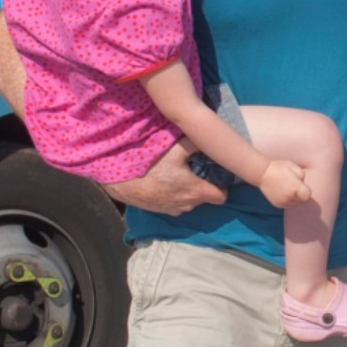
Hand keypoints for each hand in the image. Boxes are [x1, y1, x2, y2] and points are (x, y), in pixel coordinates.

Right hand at [104, 141, 226, 217]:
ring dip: (188, 191)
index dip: (222, 187)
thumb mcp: (175, 150)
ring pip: (190, 201)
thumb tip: (208, 135)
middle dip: (204, 186)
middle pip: (205, 198)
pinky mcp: (162, 211)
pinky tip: (165, 182)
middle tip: (196, 170)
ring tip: (179, 175)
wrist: (124, 183)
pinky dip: (175, 195)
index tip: (217, 176)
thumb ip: (195, 143)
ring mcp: (174, 210)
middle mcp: (188, 204)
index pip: (221, 197)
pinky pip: (176, 204)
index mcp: (195, 191)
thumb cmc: (151, 166)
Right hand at [257, 158, 313, 208]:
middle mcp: (289, 197)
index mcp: (295, 188)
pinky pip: (288, 204)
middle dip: (299, 192)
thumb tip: (303, 183)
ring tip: (286, 186)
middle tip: (291, 183)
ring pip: (295, 202)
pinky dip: (287, 199)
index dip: (306, 190)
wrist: (262, 173)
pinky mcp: (278, 205)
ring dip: (293, 196)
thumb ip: (302, 175)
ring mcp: (283, 202)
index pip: (307, 195)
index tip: (300, 184)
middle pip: (302, 199)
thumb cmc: (279, 168)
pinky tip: (282, 190)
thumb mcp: (294, 166)